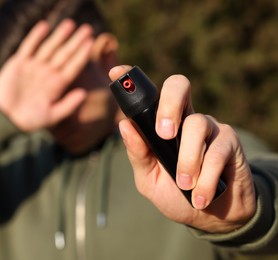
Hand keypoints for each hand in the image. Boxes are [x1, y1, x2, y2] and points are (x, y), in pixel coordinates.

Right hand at [0, 19, 93, 131]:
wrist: (5, 119)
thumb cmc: (29, 120)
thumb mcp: (51, 116)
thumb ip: (67, 105)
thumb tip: (84, 93)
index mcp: (57, 85)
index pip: (73, 67)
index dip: (82, 55)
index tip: (91, 44)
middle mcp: (48, 73)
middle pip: (64, 54)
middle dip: (75, 42)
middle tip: (87, 28)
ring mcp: (34, 67)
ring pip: (49, 47)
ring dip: (59, 36)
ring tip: (70, 24)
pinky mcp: (19, 63)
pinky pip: (29, 47)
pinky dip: (35, 37)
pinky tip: (44, 26)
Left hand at [109, 65, 255, 233]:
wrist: (210, 217)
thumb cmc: (174, 193)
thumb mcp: (148, 178)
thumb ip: (137, 154)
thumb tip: (124, 125)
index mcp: (163, 124)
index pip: (150, 95)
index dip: (132, 79)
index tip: (116, 72)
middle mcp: (186, 119)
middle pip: (178, 86)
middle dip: (168, 104)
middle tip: (163, 134)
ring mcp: (210, 128)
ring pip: (196, 124)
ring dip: (187, 160)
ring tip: (184, 185)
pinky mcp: (230, 143)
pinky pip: (217, 151)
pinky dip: (206, 177)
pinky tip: (200, 196)